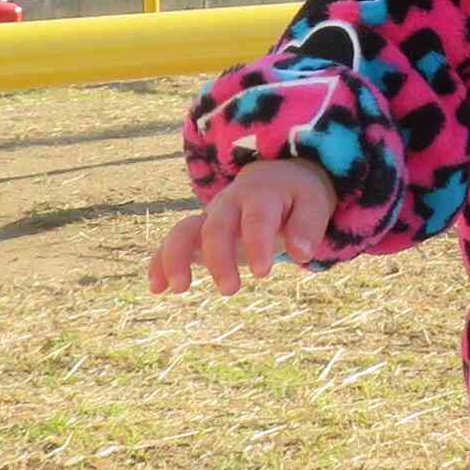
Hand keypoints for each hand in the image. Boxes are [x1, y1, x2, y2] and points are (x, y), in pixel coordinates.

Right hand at [149, 162, 337, 294]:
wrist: (275, 178)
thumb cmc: (297, 196)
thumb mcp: (313, 203)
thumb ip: (308, 226)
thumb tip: (302, 254)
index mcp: (261, 194)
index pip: (256, 217)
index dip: (257, 243)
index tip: (262, 273)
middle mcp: (229, 203)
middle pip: (216, 226)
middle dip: (219, 258)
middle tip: (230, 290)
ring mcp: (210, 216)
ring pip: (184, 230)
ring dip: (177, 257)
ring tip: (179, 288)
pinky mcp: (199, 232)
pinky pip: (173, 242)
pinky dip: (160, 261)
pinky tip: (156, 287)